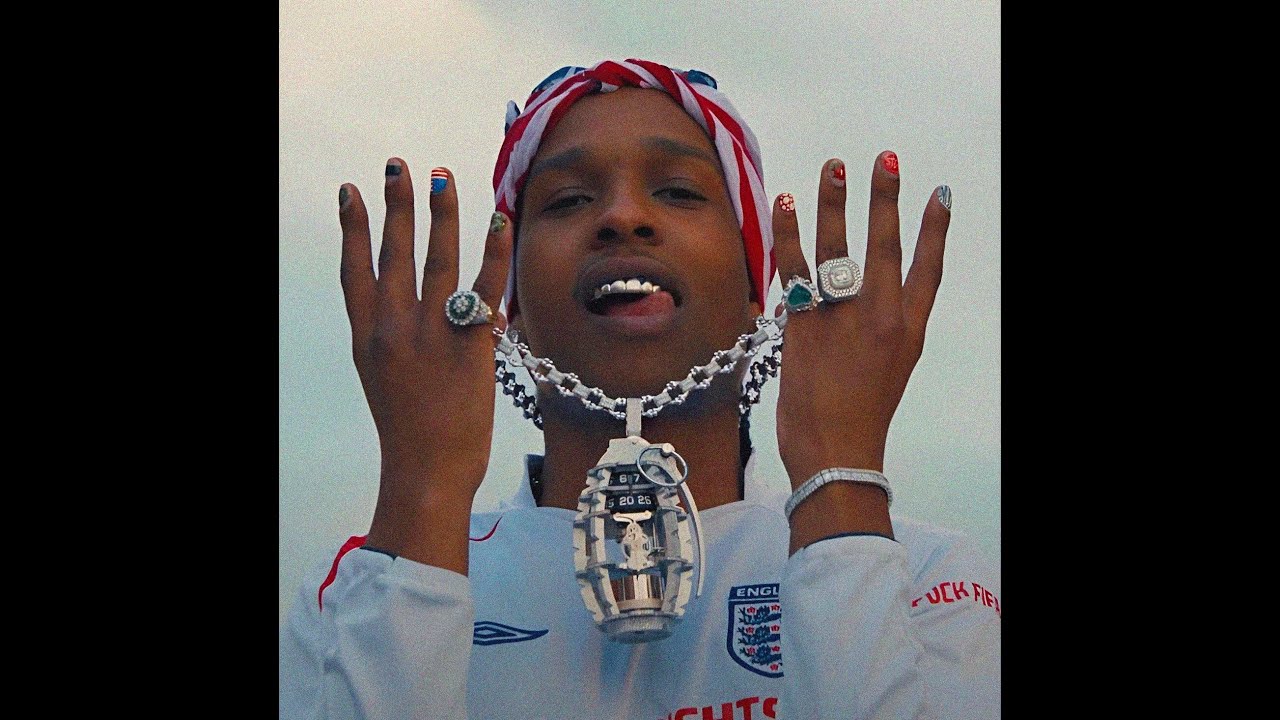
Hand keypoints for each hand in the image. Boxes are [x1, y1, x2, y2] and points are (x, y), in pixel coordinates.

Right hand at [338, 159, 512, 570]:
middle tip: (398, 166)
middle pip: (395, 254)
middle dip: (397, 206)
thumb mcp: (383, 377)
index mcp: (368, 337)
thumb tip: (410, 301)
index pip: (355, 270)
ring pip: (436, 260)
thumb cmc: (411, 429)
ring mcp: (431, 335)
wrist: (427, 469)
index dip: (352, 227)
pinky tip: (497, 221)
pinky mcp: (469, 345)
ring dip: (440, 214)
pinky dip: (493, 253)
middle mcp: (394, 329)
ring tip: (441, 178)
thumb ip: (392, 336)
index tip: (352, 191)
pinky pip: (484, 288)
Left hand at [772, 153, 949, 548]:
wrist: (835, 453)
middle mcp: (880, 318)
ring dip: (835, 202)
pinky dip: (788, 234)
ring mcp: (843, 319)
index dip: (935, 229)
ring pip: (839, 247)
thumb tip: (850, 294)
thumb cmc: (856, 417)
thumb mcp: (885, 369)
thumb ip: (874, 327)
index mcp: (908, 330)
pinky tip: (785, 203)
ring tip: (834, 166)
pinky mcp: (806, 325)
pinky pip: (796, 269)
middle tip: (886, 158)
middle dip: (886, 197)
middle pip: (885, 245)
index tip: (938, 193)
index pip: (927, 269)